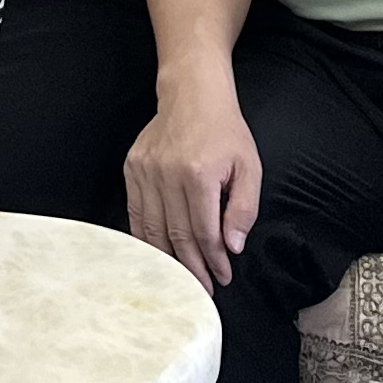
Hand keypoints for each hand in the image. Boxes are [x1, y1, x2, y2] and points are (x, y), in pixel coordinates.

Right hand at [122, 69, 259, 288]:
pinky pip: (136, 213)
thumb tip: (232, 246)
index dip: (214, 260)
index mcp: (198, 174)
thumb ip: (243, 209)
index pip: (204, 232)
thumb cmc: (224, 131)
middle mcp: (167, 174)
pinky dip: (145, 237)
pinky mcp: (132, 169)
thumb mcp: (249, 167)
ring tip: (181, 277)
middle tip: (202, 287)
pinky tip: (157, 253)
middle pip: (176, 236)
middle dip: (191, 268)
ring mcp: (145, 171)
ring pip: (152, 229)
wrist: (193, 95)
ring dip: (167, 259)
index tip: (222, 276)